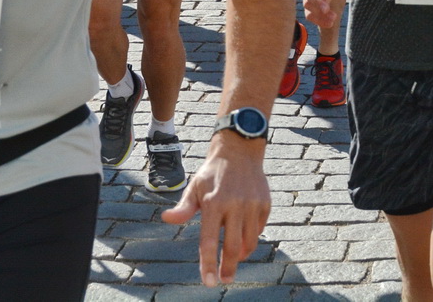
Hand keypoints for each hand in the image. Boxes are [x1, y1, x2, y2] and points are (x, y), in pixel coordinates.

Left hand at [162, 133, 271, 285]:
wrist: (240, 150)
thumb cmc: (213, 173)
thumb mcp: (195, 186)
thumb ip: (183, 207)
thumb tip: (166, 218)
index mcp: (214, 203)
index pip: (210, 241)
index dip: (208, 264)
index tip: (209, 282)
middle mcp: (235, 205)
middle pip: (234, 247)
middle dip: (229, 268)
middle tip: (225, 280)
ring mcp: (252, 204)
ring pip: (249, 241)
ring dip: (242, 255)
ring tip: (234, 260)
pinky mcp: (265, 204)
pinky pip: (258, 229)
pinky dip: (251, 238)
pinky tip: (244, 238)